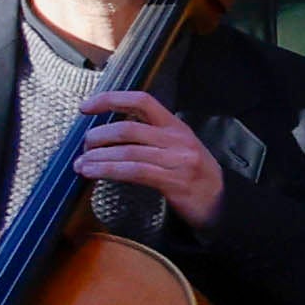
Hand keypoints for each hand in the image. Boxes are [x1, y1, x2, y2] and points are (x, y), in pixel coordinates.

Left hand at [70, 90, 229, 230]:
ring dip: (98, 158)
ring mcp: (178, 160)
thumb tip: (111, 137)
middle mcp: (177, 139)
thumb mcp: (179, 149)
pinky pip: (135, 172)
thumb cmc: (195, 177)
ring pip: (128, 152)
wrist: (223, 205)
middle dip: (99, 136)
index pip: (142, 101)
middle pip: (129, 129)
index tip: (86, 107)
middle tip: (83, 146)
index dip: (111, 99)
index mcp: (176, 126)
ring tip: (81, 164)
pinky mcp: (174, 181)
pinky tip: (94, 173)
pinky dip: (109, 171)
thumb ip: (152, 139)